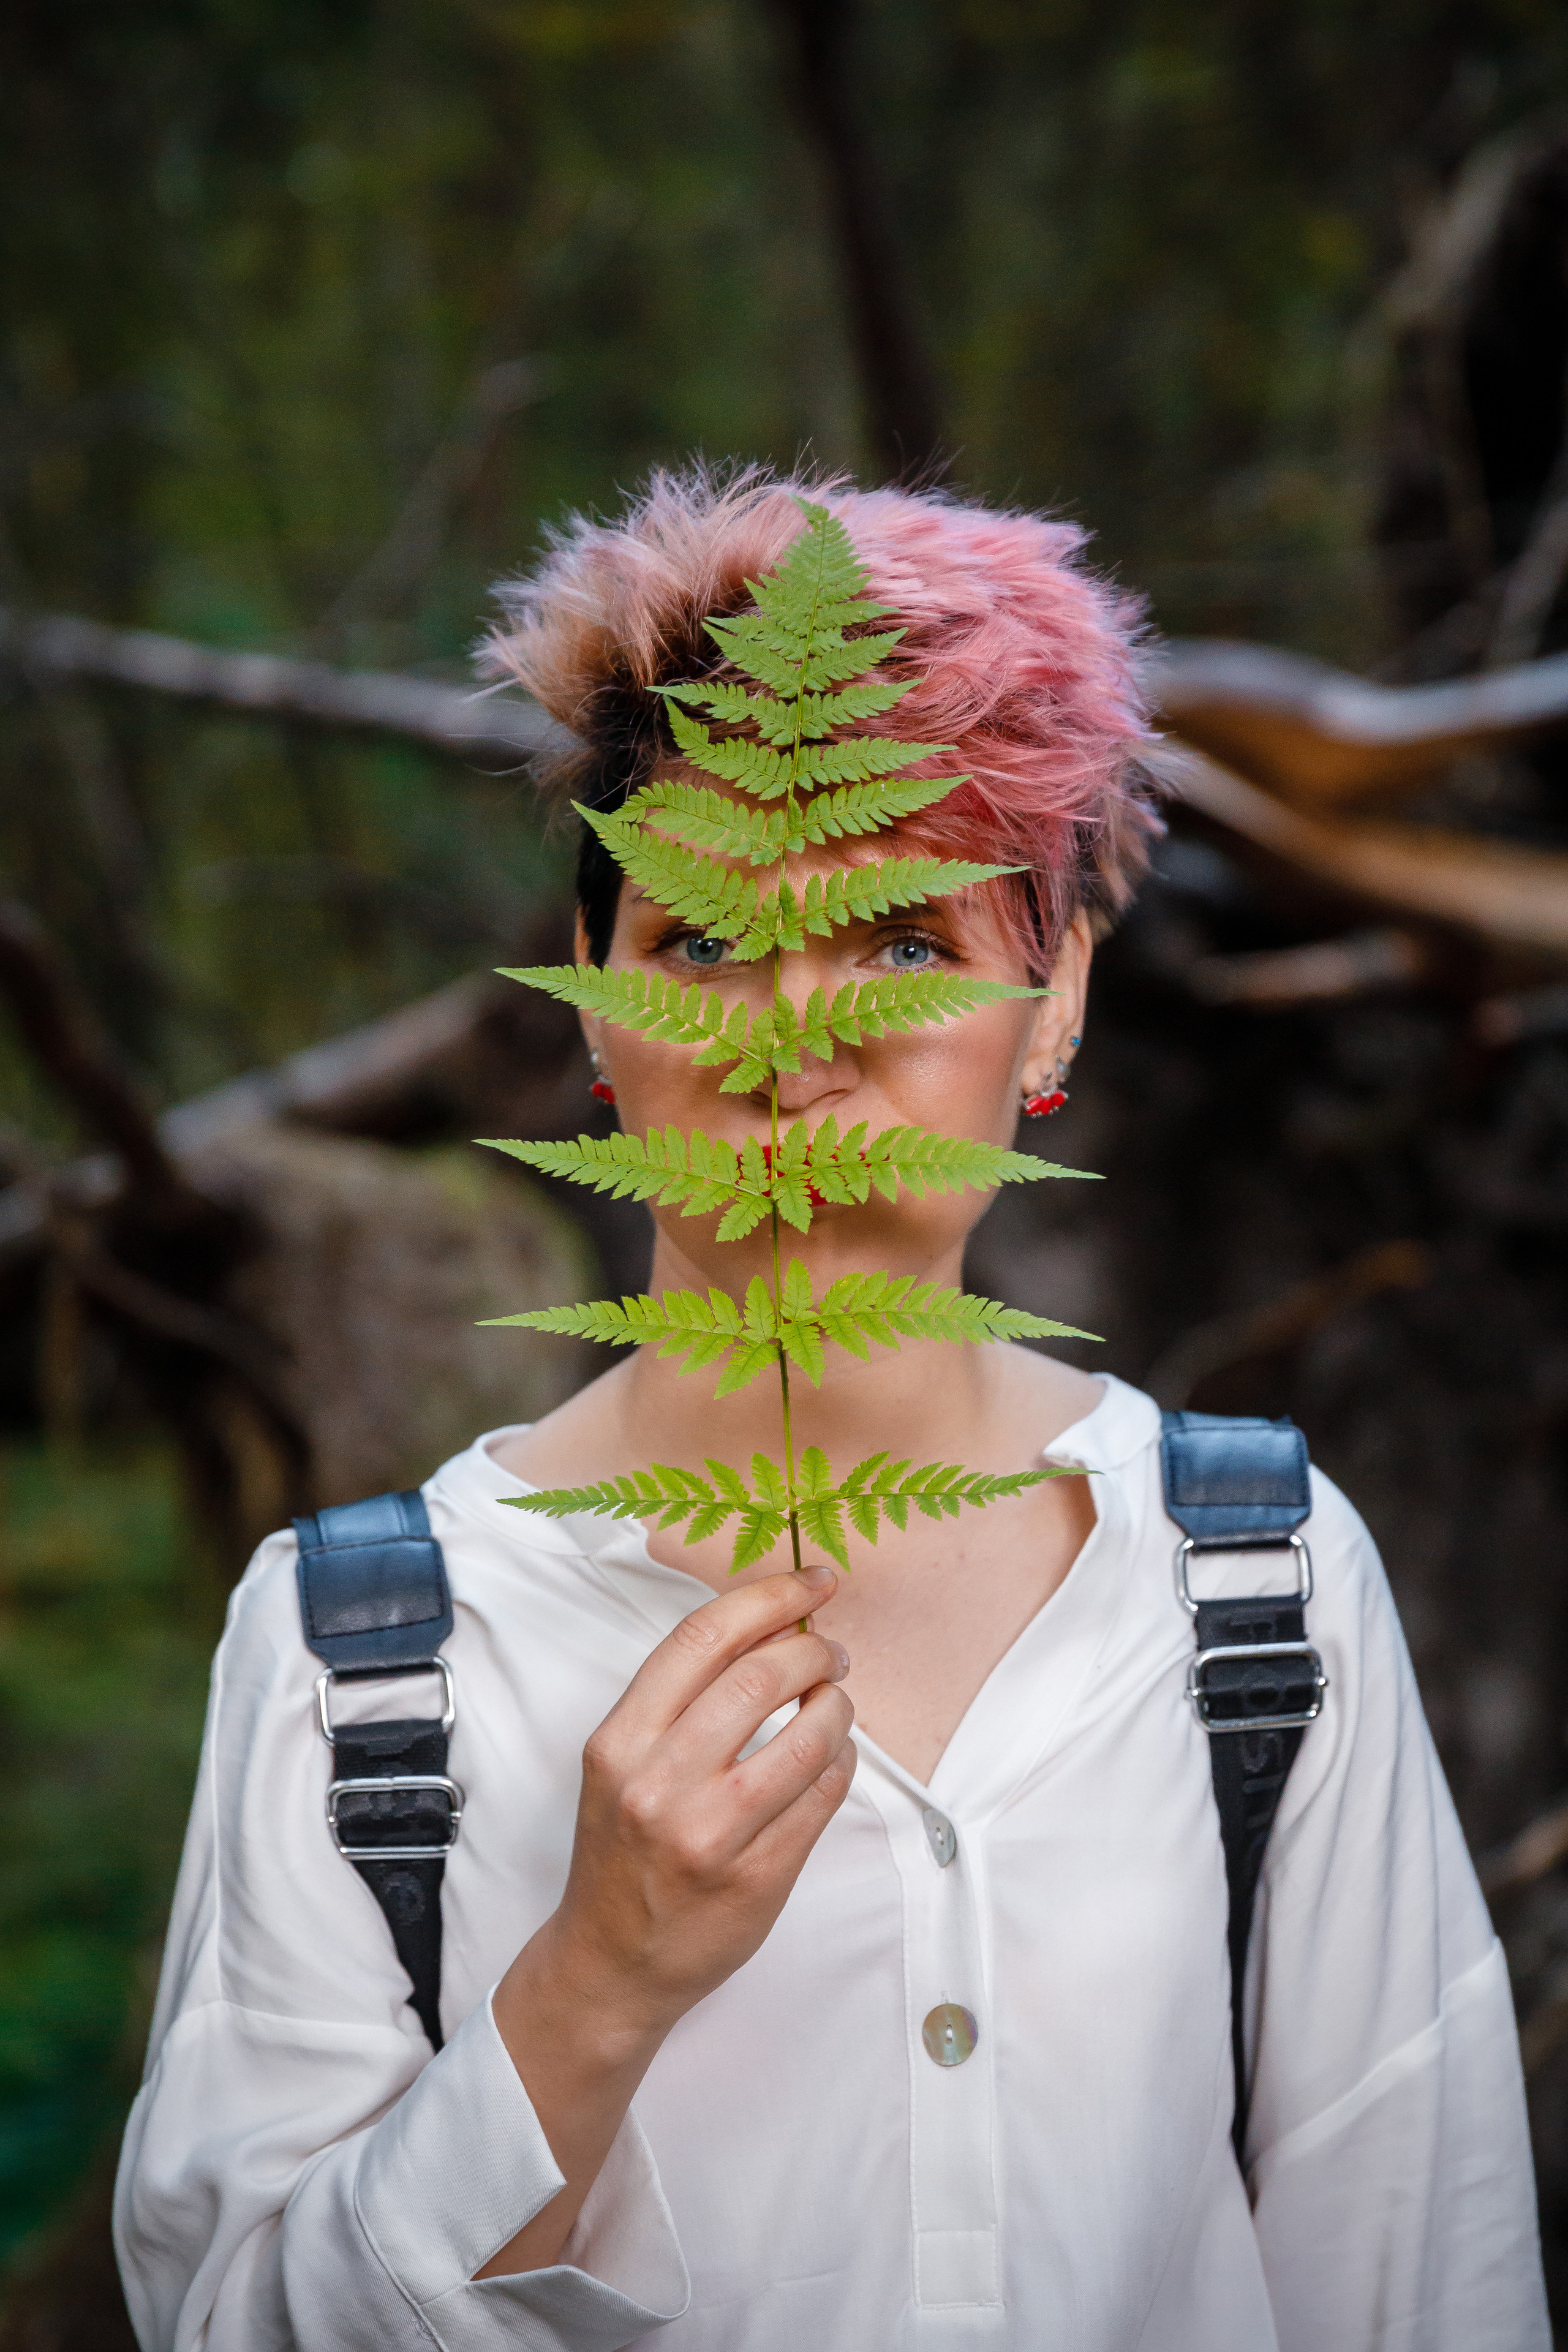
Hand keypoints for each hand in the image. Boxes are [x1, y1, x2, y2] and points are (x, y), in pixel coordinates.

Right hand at [482, 1565, 853, 2274]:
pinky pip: (823, 1797)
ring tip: (836, 1702)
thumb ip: (683, 1699)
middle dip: (814, 1650)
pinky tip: (833, 1756)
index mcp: (620, 1741)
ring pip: (808, 1738)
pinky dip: (841, 1762)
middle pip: (761, 1677)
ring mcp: (710, 1836)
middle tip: (831, 1652)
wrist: (609, 1964)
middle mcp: (659, 1784)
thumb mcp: (622, 1762)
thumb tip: (773, 1623)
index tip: (814, 1581)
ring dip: (837, 1706)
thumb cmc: (622, 1849)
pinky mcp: (757, 1880)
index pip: (703, 1638)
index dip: (769, 1597)